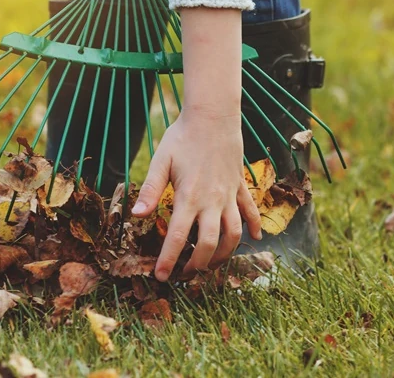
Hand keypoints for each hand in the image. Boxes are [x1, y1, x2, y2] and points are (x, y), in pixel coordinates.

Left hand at [130, 107, 262, 280]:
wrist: (213, 116)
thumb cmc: (183, 136)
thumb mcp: (161, 161)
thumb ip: (150, 189)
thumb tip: (137, 215)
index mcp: (189, 196)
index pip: (177, 236)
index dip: (168, 259)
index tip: (161, 277)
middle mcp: (212, 201)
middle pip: (209, 243)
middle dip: (197, 264)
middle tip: (185, 274)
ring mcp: (229, 195)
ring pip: (233, 234)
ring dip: (224, 254)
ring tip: (211, 264)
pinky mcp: (239, 187)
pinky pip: (250, 211)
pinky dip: (255, 226)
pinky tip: (256, 238)